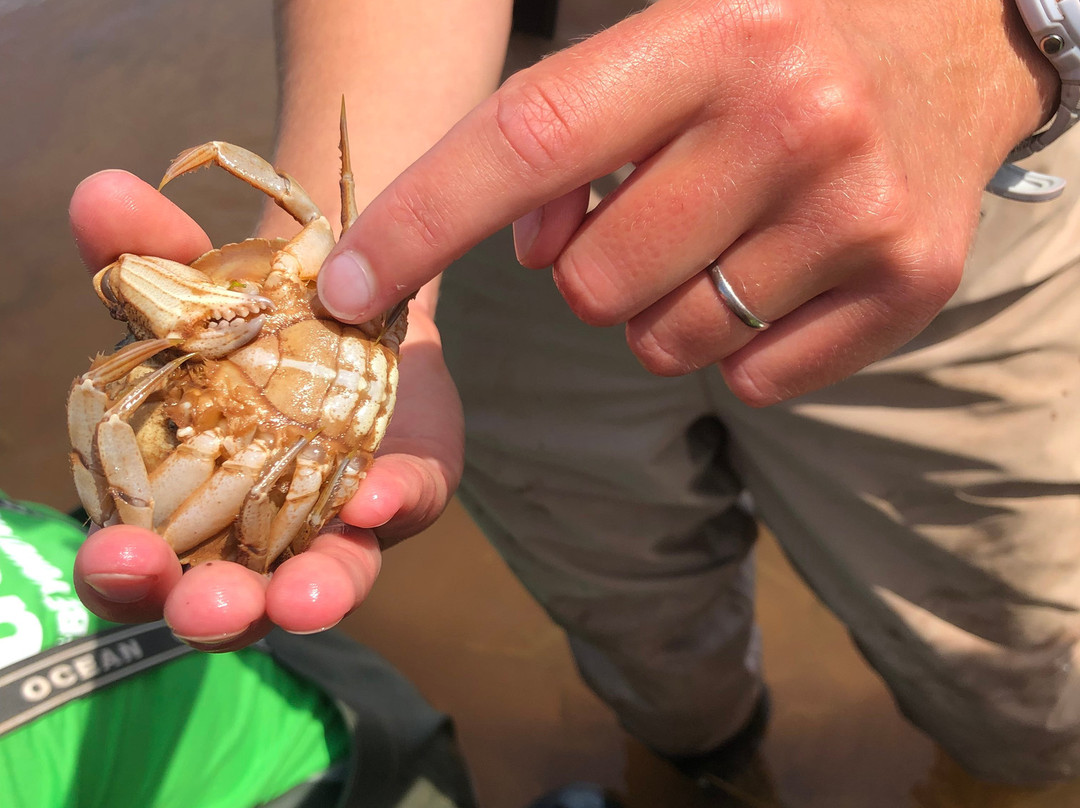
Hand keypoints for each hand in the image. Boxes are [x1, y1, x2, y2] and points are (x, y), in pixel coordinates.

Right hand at [68, 170, 462, 648]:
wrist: (348, 306)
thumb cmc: (245, 321)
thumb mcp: (192, 283)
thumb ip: (143, 250)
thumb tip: (97, 191)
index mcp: (180, 512)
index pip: (138, 570)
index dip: (120, 576)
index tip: (117, 556)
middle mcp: (258, 540)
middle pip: (231, 602)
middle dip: (216, 610)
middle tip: (207, 606)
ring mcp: (337, 523)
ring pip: (325, 580)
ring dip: (313, 593)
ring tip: (308, 595)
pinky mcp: (404, 490)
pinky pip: (403, 505)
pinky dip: (392, 502)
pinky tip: (379, 495)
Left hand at [316, 0, 1057, 403]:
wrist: (954, 39)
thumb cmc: (776, 40)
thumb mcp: (667, 38)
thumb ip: (569, 133)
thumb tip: (526, 250)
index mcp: (708, 37)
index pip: (529, 142)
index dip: (422, 221)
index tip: (346, 288)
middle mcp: (791, 121)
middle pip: (594, 285)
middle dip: (585, 273)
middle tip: (641, 219)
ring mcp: (858, 213)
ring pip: (669, 342)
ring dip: (660, 311)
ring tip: (714, 241)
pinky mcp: (910, 284)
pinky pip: (756, 379)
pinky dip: (739, 345)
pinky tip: (774, 275)